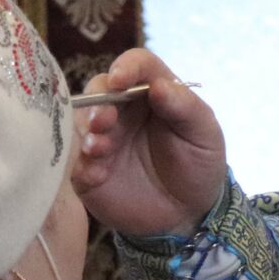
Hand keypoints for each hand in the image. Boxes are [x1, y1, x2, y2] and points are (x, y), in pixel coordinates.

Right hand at [72, 49, 227, 238]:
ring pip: (80, 122)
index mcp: (152, 93)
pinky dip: (81, 165)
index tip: (120, 79)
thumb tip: (160, 85)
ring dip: (86, 132)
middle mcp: (122, 110)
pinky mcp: (88, 169)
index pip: (136, 65)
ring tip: (99, 149)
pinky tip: (96, 175)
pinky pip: (74, 162)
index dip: (126, 67)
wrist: (188, 214)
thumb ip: (185, 108)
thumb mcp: (204, 135)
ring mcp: (102, 138)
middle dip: (98, 101)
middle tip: (103, 121)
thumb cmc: (198, 165)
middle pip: (99, 89)